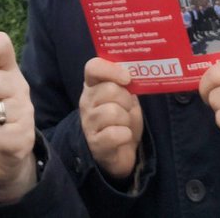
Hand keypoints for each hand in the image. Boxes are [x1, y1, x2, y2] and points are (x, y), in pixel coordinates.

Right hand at [79, 58, 142, 179]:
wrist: (119, 152)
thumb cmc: (123, 119)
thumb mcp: (125, 98)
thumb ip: (125, 84)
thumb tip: (133, 72)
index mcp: (93, 86)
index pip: (93, 67)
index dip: (111, 69)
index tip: (127, 78)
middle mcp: (86, 102)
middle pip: (110, 90)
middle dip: (126, 100)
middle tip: (127, 109)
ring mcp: (88, 123)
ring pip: (113, 112)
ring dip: (126, 119)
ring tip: (125, 124)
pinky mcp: (94, 143)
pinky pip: (114, 134)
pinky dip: (125, 135)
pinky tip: (124, 136)